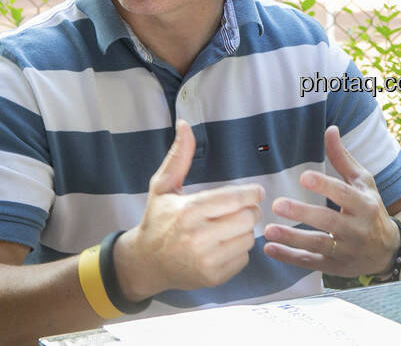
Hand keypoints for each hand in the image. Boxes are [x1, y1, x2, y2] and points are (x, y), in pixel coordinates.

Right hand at [114, 120, 264, 299]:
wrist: (145, 263)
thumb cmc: (158, 220)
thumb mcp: (163, 186)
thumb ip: (179, 156)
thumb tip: (185, 123)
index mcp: (189, 211)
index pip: (237, 198)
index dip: (252, 193)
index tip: (255, 192)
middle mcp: (198, 237)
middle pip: (249, 218)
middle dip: (249, 211)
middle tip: (239, 210)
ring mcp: (206, 260)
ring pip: (249, 238)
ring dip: (244, 230)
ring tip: (227, 227)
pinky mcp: (213, 277)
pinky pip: (244, 258)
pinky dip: (238, 250)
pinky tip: (222, 246)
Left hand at [262, 126, 397, 277]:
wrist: (388, 250)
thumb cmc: (371, 209)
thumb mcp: (363, 182)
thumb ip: (343, 158)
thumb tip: (329, 129)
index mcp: (364, 205)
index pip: (344, 194)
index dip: (325, 185)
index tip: (303, 176)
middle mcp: (357, 229)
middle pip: (329, 221)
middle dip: (303, 213)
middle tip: (277, 204)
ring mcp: (346, 250)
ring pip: (318, 244)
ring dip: (292, 238)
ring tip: (268, 230)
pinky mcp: (335, 267)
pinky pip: (311, 262)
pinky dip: (290, 258)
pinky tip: (270, 248)